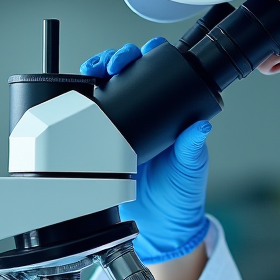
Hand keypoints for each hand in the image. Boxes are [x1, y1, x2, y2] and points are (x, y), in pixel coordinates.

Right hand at [80, 39, 210, 264]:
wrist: (157, 225)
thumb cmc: (179, 194)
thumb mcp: (189, 168)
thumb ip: (192, 149)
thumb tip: (200, 127)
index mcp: (170, 113)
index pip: (161, 74)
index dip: (150, 57)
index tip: (142, 54)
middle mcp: (146, 115)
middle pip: (129, 73)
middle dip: (118, 58)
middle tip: (113, 63)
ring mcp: (122, 125)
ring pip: (107, 87)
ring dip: (98, 71)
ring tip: (94, 70)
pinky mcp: (102, 141)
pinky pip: (89, 115)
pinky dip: (82, 99)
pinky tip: (79, 91)